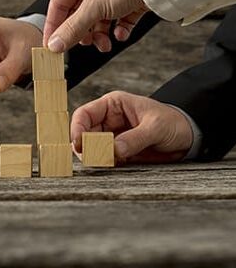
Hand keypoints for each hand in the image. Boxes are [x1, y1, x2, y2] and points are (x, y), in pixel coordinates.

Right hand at [44, 0, 147, 52]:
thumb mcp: (94, 8)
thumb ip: (72, 29)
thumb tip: (53, 45)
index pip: (58, 4)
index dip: (54, 26)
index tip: (51, 45)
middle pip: (78, 14)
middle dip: (83, 33)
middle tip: (83, 45)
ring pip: (98, 19)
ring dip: (100, 35)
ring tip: (105, 45)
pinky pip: (117, 19)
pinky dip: (117, 30)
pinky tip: (120, 35)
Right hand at [71, 91, 193, 163]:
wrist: (190, 136)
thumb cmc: (174, 122)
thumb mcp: (156, 127)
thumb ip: (135, 138)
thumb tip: (114, 150)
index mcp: (113, 105)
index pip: (85, 114)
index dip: (77, 129)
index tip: (79, 144)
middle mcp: (108, 120)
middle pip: (84, 133)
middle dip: (86, 146)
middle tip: (94, 158)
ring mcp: (112, 136)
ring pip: (92, 148)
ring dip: (95, 156)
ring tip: (107, 161)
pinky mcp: (118, 151)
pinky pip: (104, 158)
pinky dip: (105, 163)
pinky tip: (114, 164)